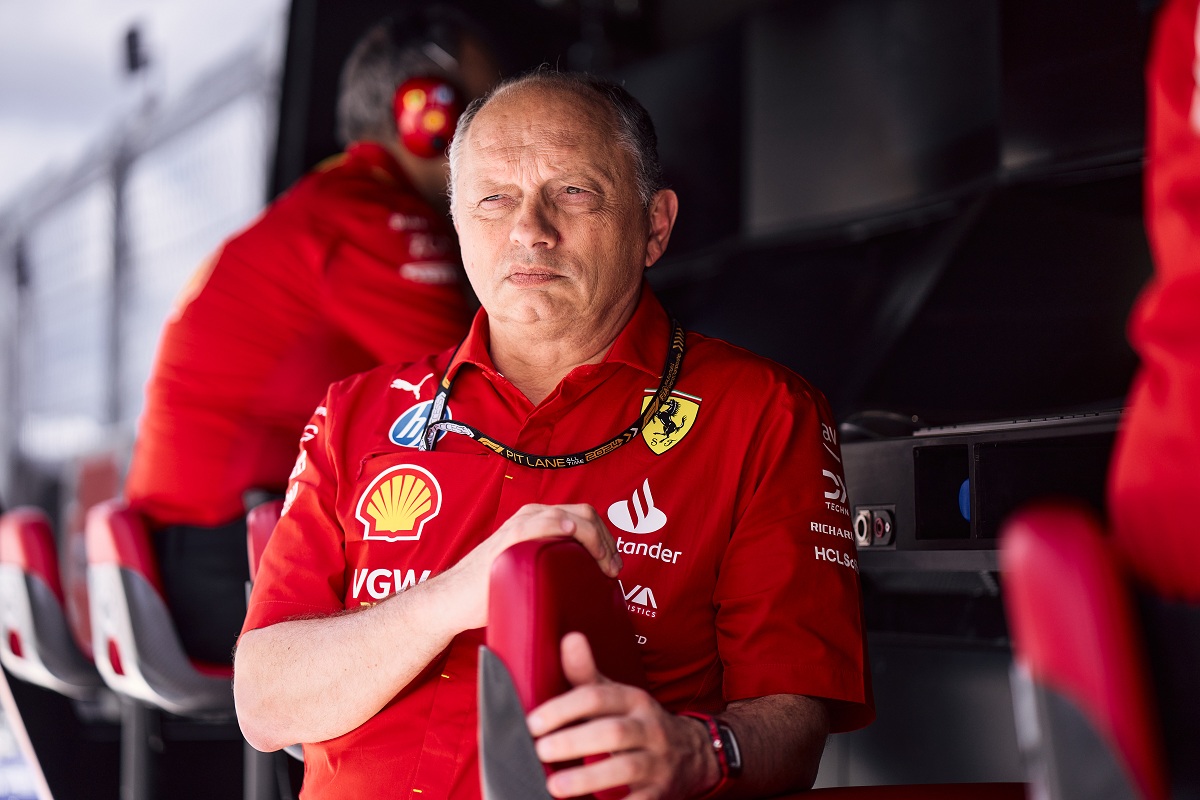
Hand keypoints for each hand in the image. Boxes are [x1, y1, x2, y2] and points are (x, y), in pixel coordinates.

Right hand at [439, 504, 621, 629]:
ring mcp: (520, 526)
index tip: (614, 566)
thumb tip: (588, 580)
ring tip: (603, 563)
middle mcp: (532, 517)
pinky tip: (570, 533)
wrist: (454, 600)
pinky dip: (558, 524)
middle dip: (607, 540)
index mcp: (540, 521)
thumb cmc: (492, 588)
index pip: (586, 518)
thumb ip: (554, 564)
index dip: (607, 538)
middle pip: (585, 514)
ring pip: (568, 516)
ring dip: (594, 536)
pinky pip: (537, 524)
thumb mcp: (531, 569)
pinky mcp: (508, 540)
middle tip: (612, 569)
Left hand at [527, 633, 718, 799]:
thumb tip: (570, 638)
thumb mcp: (615, 695)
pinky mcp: (660, 793)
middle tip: (540, 750)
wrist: (692, 752)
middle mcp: (648, 727)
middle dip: (575, 741)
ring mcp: (657, 761)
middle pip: (613, 732)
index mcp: (633, 700)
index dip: (563, 709)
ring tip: (555, 786)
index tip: (533, 723)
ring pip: (627, 768)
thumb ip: (587, 674)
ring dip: (589, 778)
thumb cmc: (637, 721)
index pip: (597, 697)